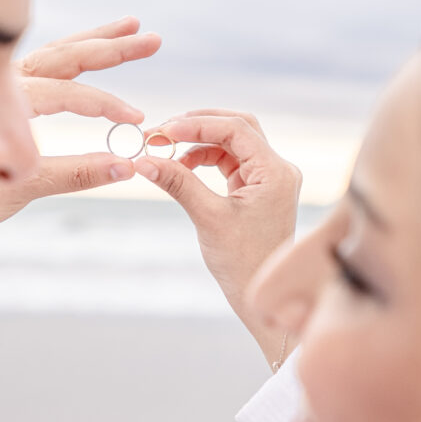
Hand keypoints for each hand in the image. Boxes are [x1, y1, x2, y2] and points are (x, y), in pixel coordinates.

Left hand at [0, 17, 160, 227]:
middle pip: (62, 54)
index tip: (136, 120)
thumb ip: (71, 175)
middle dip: (111, 47)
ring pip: (53, 50)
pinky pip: (41, 58)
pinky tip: (90, 46)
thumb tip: (125, 167)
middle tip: (154, 39)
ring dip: (95, 39)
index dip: (104, 105)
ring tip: (134, 25)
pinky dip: (72, 49)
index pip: (63, 93)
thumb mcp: (15, 190)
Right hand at [135, 109, 301, 362]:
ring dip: (198, 142)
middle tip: (162, 131)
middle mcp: (277, 169)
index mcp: (275, 172)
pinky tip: (181, 166)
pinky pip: (229, 160)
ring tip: (165, 151)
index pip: (236, 129)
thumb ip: (178, 182)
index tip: (163, 131)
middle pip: (237, 127)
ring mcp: (268, 177)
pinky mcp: (256, 187)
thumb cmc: (242, 262)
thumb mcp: (207, 217)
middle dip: (198, 125)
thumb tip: (143, 160)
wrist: (259, 296)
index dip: (197, 125)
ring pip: (231, 142)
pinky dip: (204, 158)